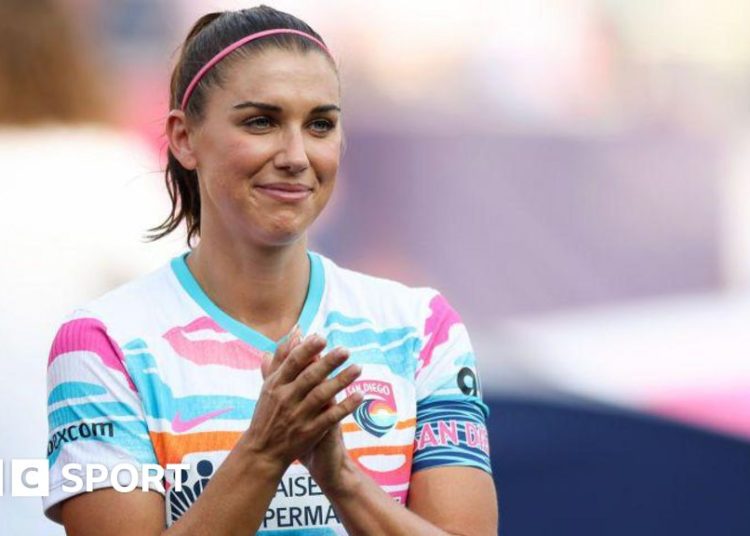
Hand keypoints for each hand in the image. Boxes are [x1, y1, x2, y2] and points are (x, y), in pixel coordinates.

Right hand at [272, 335, 359, 494]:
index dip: (307, 350)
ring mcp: (298, 416)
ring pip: (322, 395)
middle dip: (328, 363)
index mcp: (276, 385)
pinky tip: (359, 395)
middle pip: (309, 377)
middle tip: (345, 350)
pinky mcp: (310, 432)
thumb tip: (296, 331)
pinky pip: (330, 417)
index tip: (322, 337)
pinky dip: (345, 406)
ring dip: (341, 381)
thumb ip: (282, 357)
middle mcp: (286, 399)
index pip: (292, 363)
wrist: (263, 452)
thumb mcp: (270, 384)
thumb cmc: (268, 412)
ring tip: (358, 368)